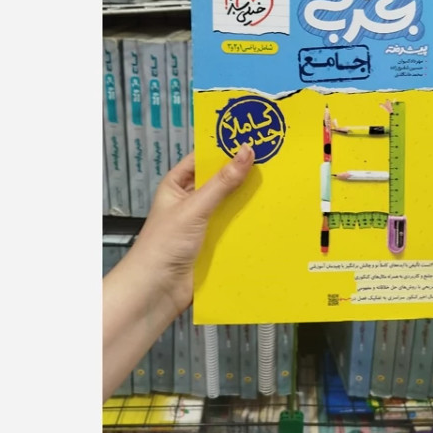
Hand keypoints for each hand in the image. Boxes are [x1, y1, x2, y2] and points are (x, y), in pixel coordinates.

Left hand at [130, 143, 254, 316]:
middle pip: (221, 181)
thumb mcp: (194, 208)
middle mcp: (191, 201)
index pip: (204, 158)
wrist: (156, 291)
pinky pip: (236, 227)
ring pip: (231, 204)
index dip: (225, 149)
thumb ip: (222, 182)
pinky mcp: (215, 243)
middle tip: (271, 162)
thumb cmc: (162, 247)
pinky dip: (249, 223)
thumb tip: (245, 153)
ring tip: (276, 186)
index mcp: (177, 185)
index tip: (252, 140)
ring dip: (248, 200)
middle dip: (243, 175)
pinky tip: (268, 216)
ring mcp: (204, 222)